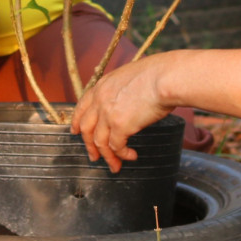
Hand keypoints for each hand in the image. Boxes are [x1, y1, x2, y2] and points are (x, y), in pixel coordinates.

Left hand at [73, 55, 173, 171]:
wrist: (165, 77)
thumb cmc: (158, 75)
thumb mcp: (130, 77)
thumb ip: (122, 91)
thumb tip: (128, 104)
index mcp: (102, 86)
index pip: (82, 106)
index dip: (77, 121)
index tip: (75, 131)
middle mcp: (100, 100)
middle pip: (86, 128)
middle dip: (89, 145)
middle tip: (94, 157)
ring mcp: (108, 113)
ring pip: (99, 142)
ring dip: (107, 156)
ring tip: (115, 166)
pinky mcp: (120, 125)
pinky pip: (116, 147)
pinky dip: (122, 155)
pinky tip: (131, 156)